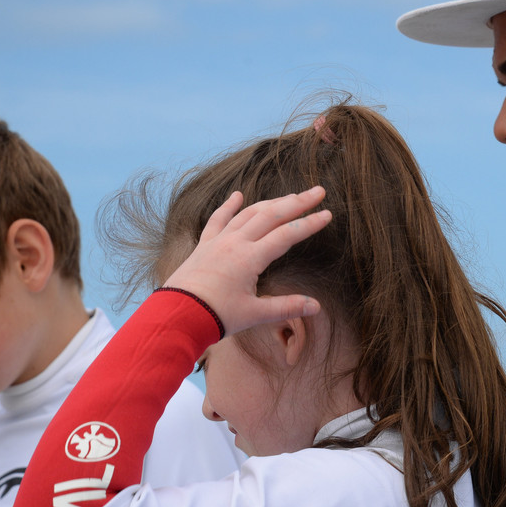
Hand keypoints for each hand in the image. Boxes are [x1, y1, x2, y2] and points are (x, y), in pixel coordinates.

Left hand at [163, 186, 331, 335]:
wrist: (177, 315)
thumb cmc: (216, 315)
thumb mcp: (254, 314)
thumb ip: (286, 307)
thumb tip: (316, 307)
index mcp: (250, 258)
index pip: (287, 235)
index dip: (309, 224)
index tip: (328, 214)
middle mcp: (236, 242)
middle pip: (271, 215)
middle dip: (297, 202)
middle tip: (317, 191)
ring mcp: (218, 241)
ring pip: (249, 213)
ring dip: (271, 202)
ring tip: (290, 196)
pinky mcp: (204, 245)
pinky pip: (218, 219)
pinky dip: (229, 206)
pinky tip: (237, 195)